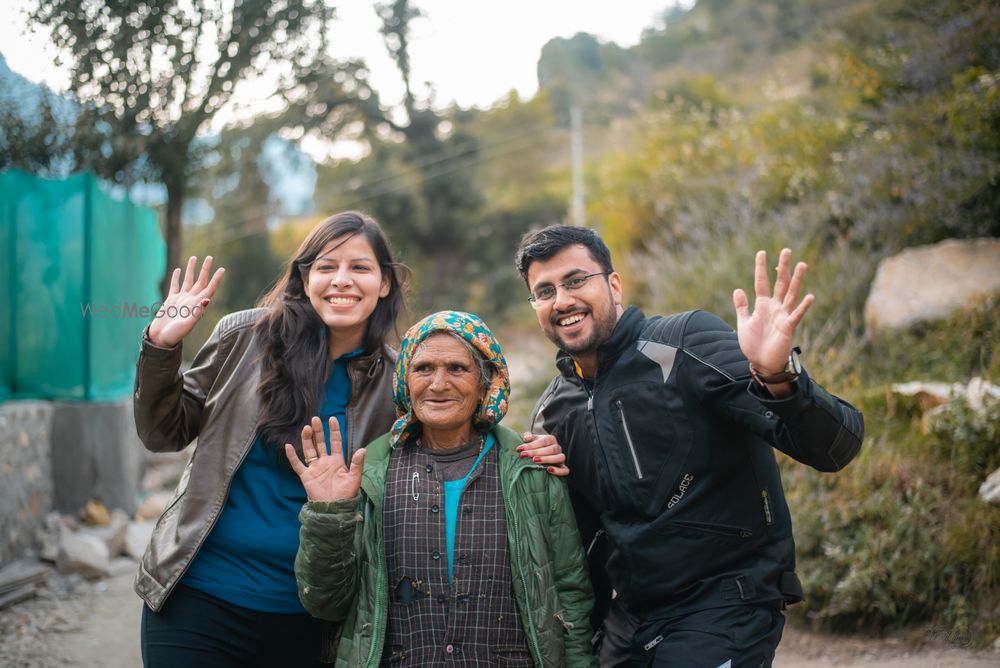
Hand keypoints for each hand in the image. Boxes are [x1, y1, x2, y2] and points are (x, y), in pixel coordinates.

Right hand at [147, 256, 224, 347]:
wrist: (161, 339)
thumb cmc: (175, 334)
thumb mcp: (187, 324)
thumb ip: (197, 312)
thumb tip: (207, 299)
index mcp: (197, 305)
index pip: (210, 289)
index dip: (216, 279)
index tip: (222, 269)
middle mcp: (191, 300)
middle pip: (201, 281)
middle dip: (205, 270)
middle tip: (210, 257)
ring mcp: (181, 299)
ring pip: (188, 281)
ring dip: (192, 269)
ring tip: (194, 257)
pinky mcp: (171, 300)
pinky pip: (175, 286)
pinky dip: (177, 277)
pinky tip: (179, 270)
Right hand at [284, 417, 364, 501]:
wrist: (334, 509)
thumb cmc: (346, 495)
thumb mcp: (354, 478)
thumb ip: (357, 464)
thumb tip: (363, 449)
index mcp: (337, 461)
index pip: (335, 442)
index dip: (334, 431)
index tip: (332, 419)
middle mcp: (325, 462)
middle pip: (320, 443)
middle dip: (318, 431)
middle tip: (315, 419)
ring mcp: (315, 468)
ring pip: (309, 450)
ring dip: (307, 440)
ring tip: (306, 428)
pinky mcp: (306, 476)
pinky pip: (297, 465)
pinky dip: (292, 456)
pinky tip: (288, 446)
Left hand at [516, 433, 568, 476]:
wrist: (542, 456)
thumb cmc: (535, 448)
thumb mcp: (532, 441)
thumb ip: (529, 438)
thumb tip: (525, 438)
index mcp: (551, 439)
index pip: (543, 441)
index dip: (531, 445)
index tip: (519, 449)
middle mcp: (557, 447)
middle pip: (551, 449)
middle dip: (535, 452)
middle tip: (523, 455)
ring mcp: (561, 458)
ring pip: (559, 457)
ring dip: (547, 459)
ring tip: (534, 461)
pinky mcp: (563, 468)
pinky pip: (565, 470)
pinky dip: (558, 471)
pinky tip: (548, 470)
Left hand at [732, 248, 813, 376]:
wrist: (761, 363)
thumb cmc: (753, 344)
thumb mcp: (744, 323)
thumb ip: (742, 307)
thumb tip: (738, 289)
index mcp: (763, 305)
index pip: (762, 282)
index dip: (761, 268)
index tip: (762, 252)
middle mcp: (775, 307)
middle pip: (780, 283)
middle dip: (782, 267)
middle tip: (786, 250)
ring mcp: (783, 316)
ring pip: (791, 294)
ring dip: (796, 280)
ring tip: (802, 265)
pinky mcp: (788, 327)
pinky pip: (796, 315)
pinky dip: (802, 307)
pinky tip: (810, 296)